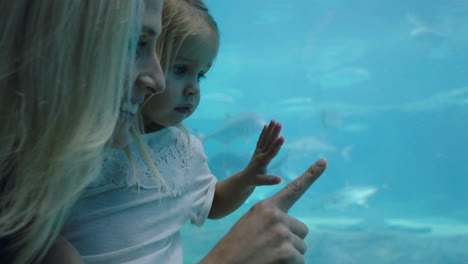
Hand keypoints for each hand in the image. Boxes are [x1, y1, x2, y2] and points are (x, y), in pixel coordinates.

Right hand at [200, 159, 326, 263]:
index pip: (293, 189)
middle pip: (301, 230)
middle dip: (291, 242)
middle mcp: (276, 216)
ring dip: (288, 257)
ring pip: (301, 248)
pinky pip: (299, 262)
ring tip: (267, 258)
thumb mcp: (251, 227)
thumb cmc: (235, 249)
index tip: (324, 161)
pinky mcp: (286, 250)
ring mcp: (281, 232)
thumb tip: (293, 231)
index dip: (311, 175)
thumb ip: (271, 222)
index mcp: (266, 207)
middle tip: (269, 249)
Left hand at [241, 120, 283, 185]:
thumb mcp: (262, 182)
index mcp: (263, 161)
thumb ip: (270, 180)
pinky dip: (263, 133)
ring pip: (264, 139)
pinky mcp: (257, 150)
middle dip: (274, 133)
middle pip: (268, 142)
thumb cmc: (254, 180)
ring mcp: (258, 151)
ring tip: (274, 120)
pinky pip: (260, 140)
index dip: (277, 145)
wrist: (245, 178)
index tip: (282, 137)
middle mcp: (260, 154)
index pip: (271, 152)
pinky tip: (266, 125)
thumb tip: (280, 180)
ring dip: (269, 130)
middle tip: (279, 123)